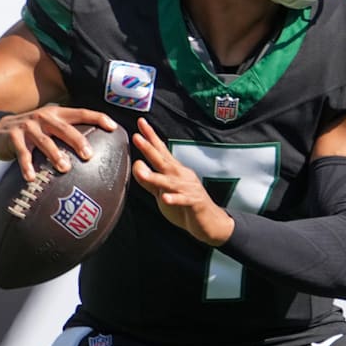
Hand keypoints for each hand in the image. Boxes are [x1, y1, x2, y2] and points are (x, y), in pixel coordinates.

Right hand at [0, 106, 117, 181]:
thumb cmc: (33, 132)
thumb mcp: (50, 127)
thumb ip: (68, 133)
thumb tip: (96, 152)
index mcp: (57, 113)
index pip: (81, 113)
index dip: (98, 118)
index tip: (113, 127)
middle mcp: (44, 117)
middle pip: (65, 128)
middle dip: (78, 141)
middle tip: (89, 155)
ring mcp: (28, 126)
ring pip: (45, 142)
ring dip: (55, 155)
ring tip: (65, 168)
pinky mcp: (13, 137)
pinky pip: (23, 154)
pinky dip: (27, 166)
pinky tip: (32, 178)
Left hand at [131, 118, 234, 245]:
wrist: (209, 222)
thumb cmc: (185, 206)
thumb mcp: (163, 192)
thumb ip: (150, 181)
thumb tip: (136, 166)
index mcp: (174, 171)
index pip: (161, 151)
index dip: (151, 138)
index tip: (140, 124)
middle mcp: (182, 176)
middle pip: (163, 160)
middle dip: (150, 148)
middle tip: (137, 137)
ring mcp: (189, 188)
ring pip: (170, 182)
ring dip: (156, 177)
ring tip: (142, 173)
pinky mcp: (194, 203)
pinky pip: (183, 200)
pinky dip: (175, 199)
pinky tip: (166, 199)